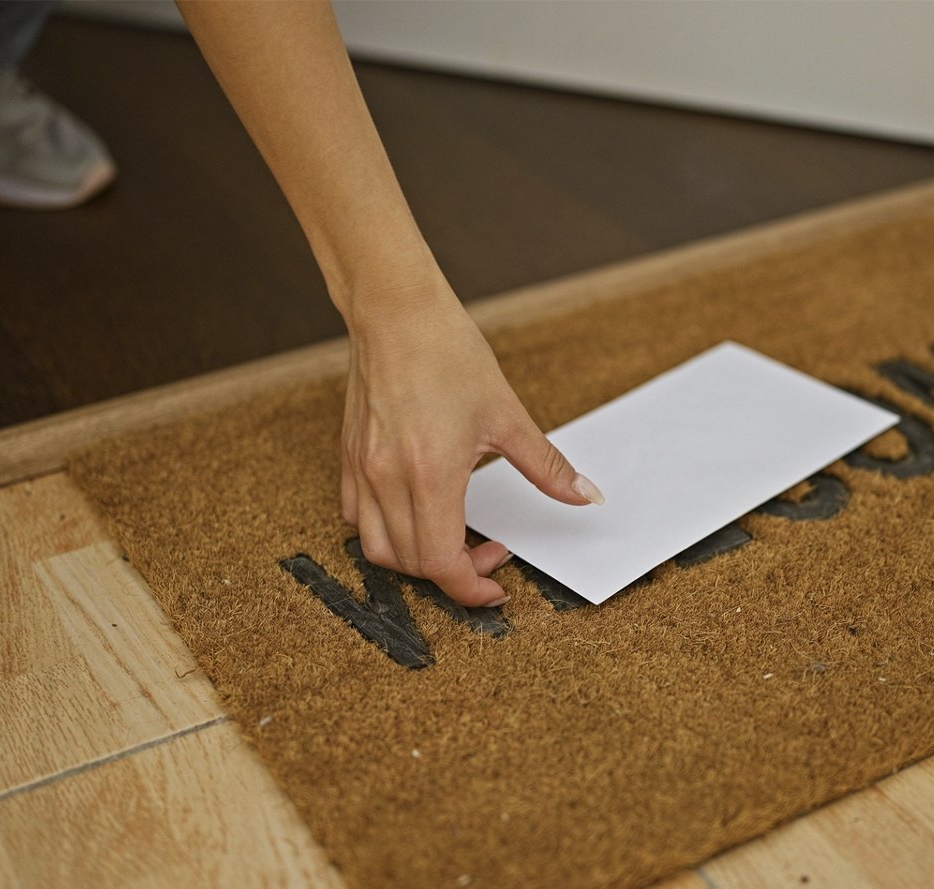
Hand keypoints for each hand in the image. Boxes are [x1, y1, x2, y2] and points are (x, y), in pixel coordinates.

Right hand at [339, 275, 603, 606]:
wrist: (396, 312)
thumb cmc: (448, 353)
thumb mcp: (508, 415)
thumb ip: (547, 467)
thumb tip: (586, 496)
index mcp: (431, 476)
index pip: (442, 564)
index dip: (471, 588)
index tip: (496, 585)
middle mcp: (388, 480)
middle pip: (411, 564)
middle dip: (452, 573)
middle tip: (486, 550)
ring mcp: (361, 470)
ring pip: (376, 548)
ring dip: (415, 559)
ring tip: (450, 537)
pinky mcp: (347, 457)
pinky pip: (354, 516)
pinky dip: (384, 531)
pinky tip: (415, 510)